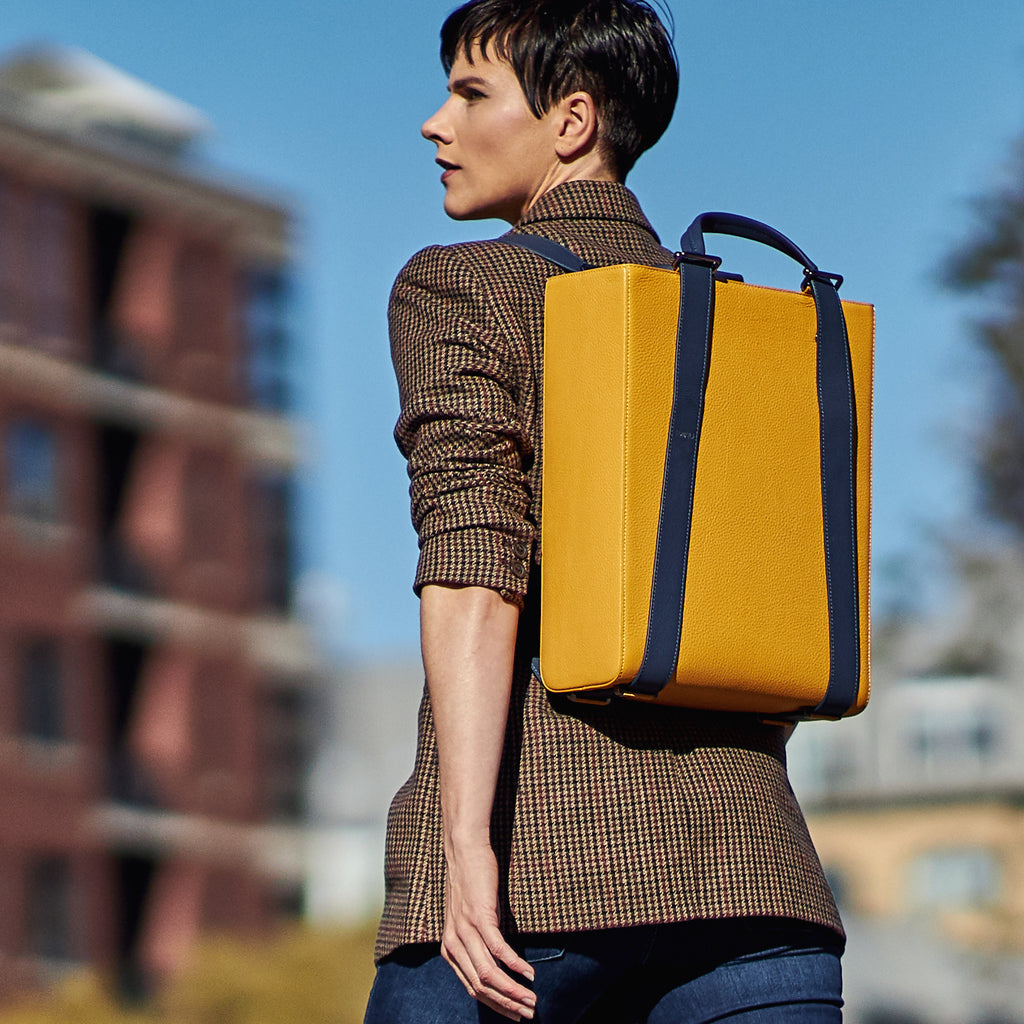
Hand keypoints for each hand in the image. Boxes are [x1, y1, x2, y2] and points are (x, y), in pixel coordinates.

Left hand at [441, 839, 536, 1020]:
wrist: (464, 849)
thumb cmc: (471, 883)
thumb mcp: (470, 920)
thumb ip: (478, 943)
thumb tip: (499, 965)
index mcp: (450, 950)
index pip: (473, 989)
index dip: (495, 1005)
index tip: (515, 1013)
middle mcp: (454, 945)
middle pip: (481, 988)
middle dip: (507, 1005)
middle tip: (528, 1014)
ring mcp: (466, 931)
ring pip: (489, 974)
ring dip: (513, 991)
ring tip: (532, 1000)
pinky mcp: (480, 916)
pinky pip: (498, 950)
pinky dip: (515, 966)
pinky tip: (529, 974)